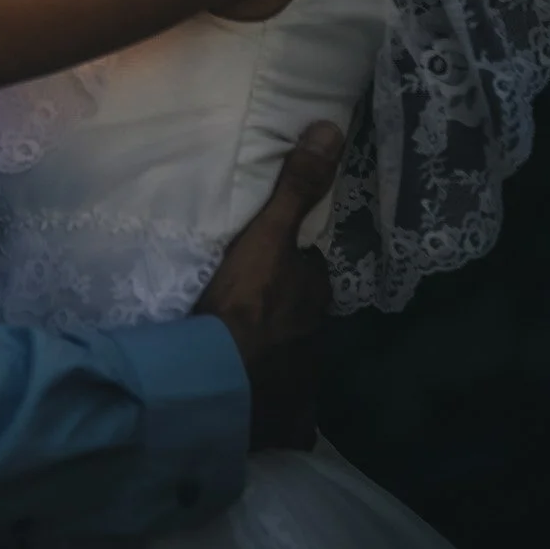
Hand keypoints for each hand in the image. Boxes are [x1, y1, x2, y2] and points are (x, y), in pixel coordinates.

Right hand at [193, 120, 343, 451]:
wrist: (217, 385)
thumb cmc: (241, 304)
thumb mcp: (264, 236)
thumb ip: (295, 188)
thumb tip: (332, 128)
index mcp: (313, 292)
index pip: (309, 270)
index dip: (292, 264)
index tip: (269, 261)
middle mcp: (317, 336)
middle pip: (301, 312)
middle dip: (285, 306)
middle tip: (250, 298)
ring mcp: (303, 381)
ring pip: (291, 354)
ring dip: (275, 348)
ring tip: (242, 344)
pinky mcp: (285, 420)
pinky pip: (283, 408)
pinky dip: (273, 401)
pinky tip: (253, 399)